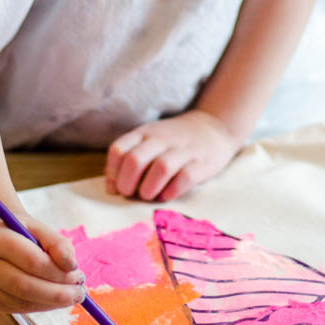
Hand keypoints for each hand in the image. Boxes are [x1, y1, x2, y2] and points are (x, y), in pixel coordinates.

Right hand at [0, 214, 85, 312]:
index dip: (57, 271)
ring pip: (22, 301)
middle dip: (57, 292)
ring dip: (52, 302)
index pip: (31, 260)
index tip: (79, 273)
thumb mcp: (40, 228)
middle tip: (80, 292)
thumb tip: (71, 267)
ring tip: (73, 295)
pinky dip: (43, 306)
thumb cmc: (23, 232)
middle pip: (24, 285)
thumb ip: (57, 243)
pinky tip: (57, 299)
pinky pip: (20, 308)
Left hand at [105, 110, 239, 201]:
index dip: (112, 172)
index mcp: (144, 133)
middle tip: (130, 194)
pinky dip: (171, 192)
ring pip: (160, 168)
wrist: (213, 129)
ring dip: (148, 189)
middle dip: (127, 183)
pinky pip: (184, 179)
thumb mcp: (149, 141)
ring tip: (148, 195)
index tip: (117, 186)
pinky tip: (167, 195)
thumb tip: (111, 188)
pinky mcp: (201, 163)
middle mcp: (162, 139)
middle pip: (135, 160)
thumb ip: (128, 160)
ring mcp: (183, 150)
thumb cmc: (173, 142)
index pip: (118, 150)